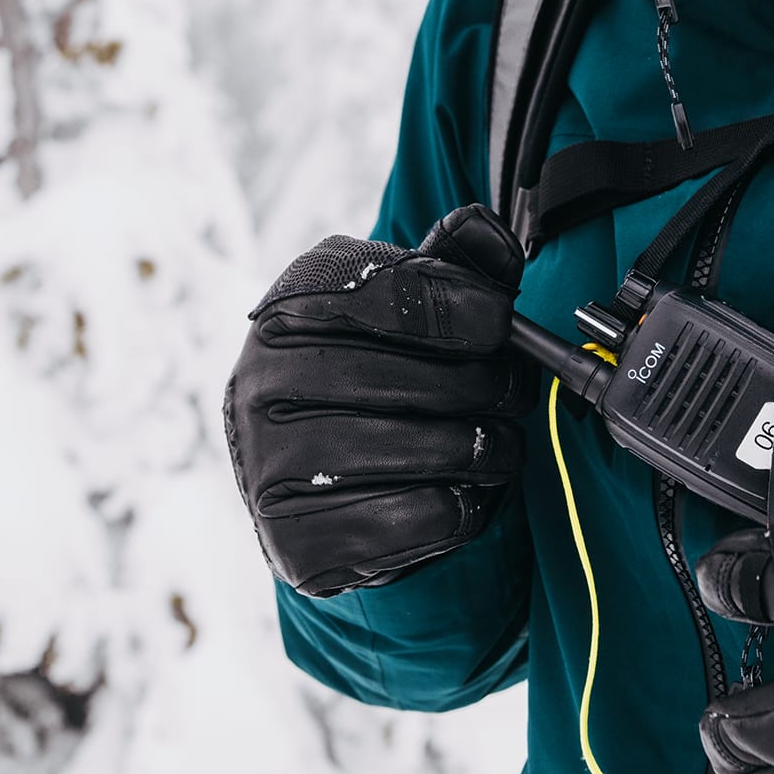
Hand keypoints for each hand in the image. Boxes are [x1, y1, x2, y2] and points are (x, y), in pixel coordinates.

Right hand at [224, 205, 532, 597]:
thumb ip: (457, 265)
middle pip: (419, 379)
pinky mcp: (297, 541)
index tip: (500, 324)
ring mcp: (270, 466)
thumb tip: (487, 232)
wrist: (316, 487)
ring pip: (424, 451)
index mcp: (291, 308)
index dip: (467, 309)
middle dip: (490, 387)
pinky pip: (415, 519)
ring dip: (485, 450)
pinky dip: (458, 509)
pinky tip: (454, 494)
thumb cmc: (378, 378)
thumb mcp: (412, 306)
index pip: (397, 295)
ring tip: (495, 447)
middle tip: (511, 395)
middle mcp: (263, 383)